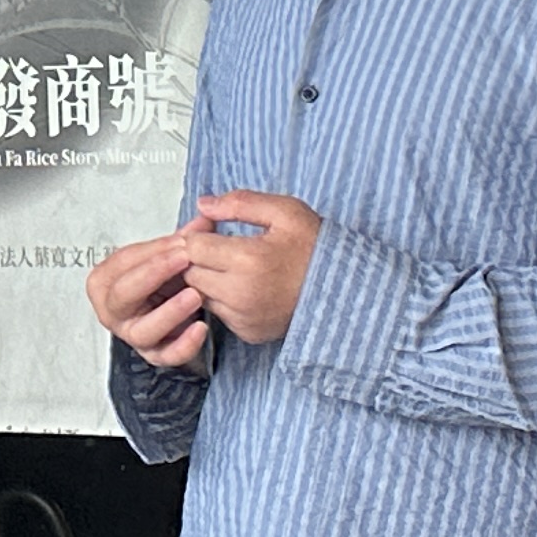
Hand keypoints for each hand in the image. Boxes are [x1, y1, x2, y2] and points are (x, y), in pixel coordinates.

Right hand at [89, 228, 210, 371]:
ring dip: (169, 312)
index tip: (180, 242)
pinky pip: (166, 356)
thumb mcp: (165, 256)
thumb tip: (207, 217)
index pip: (123, 263)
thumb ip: (182, 238)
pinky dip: (183, 345)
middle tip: (184, 259)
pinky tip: (201, 327)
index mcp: (104, 282)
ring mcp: (132, 335)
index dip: (152, 252)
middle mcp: (111, 311)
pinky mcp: (153, 354)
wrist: (166, 307)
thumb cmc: (160, 278)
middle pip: (124, 296)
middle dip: (154, 275)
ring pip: (144, 330)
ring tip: (195, 295)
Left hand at [185, 192, 319, 346]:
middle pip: (191, 274)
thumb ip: (239, 204)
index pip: (193, 247)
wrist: (344, 288)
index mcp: (247, 260)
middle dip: (199, 258)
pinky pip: (219, 314)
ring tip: (233, 266)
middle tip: (220, 247)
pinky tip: (245, 287)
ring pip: (201, 296)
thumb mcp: (284, 211)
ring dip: (208, 280)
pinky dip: (224, 301)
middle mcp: (241, 294)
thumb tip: (203, 204)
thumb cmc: (316, 247)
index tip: (212, 229)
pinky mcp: (248, 333)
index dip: (198, 234)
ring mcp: (244, 317)